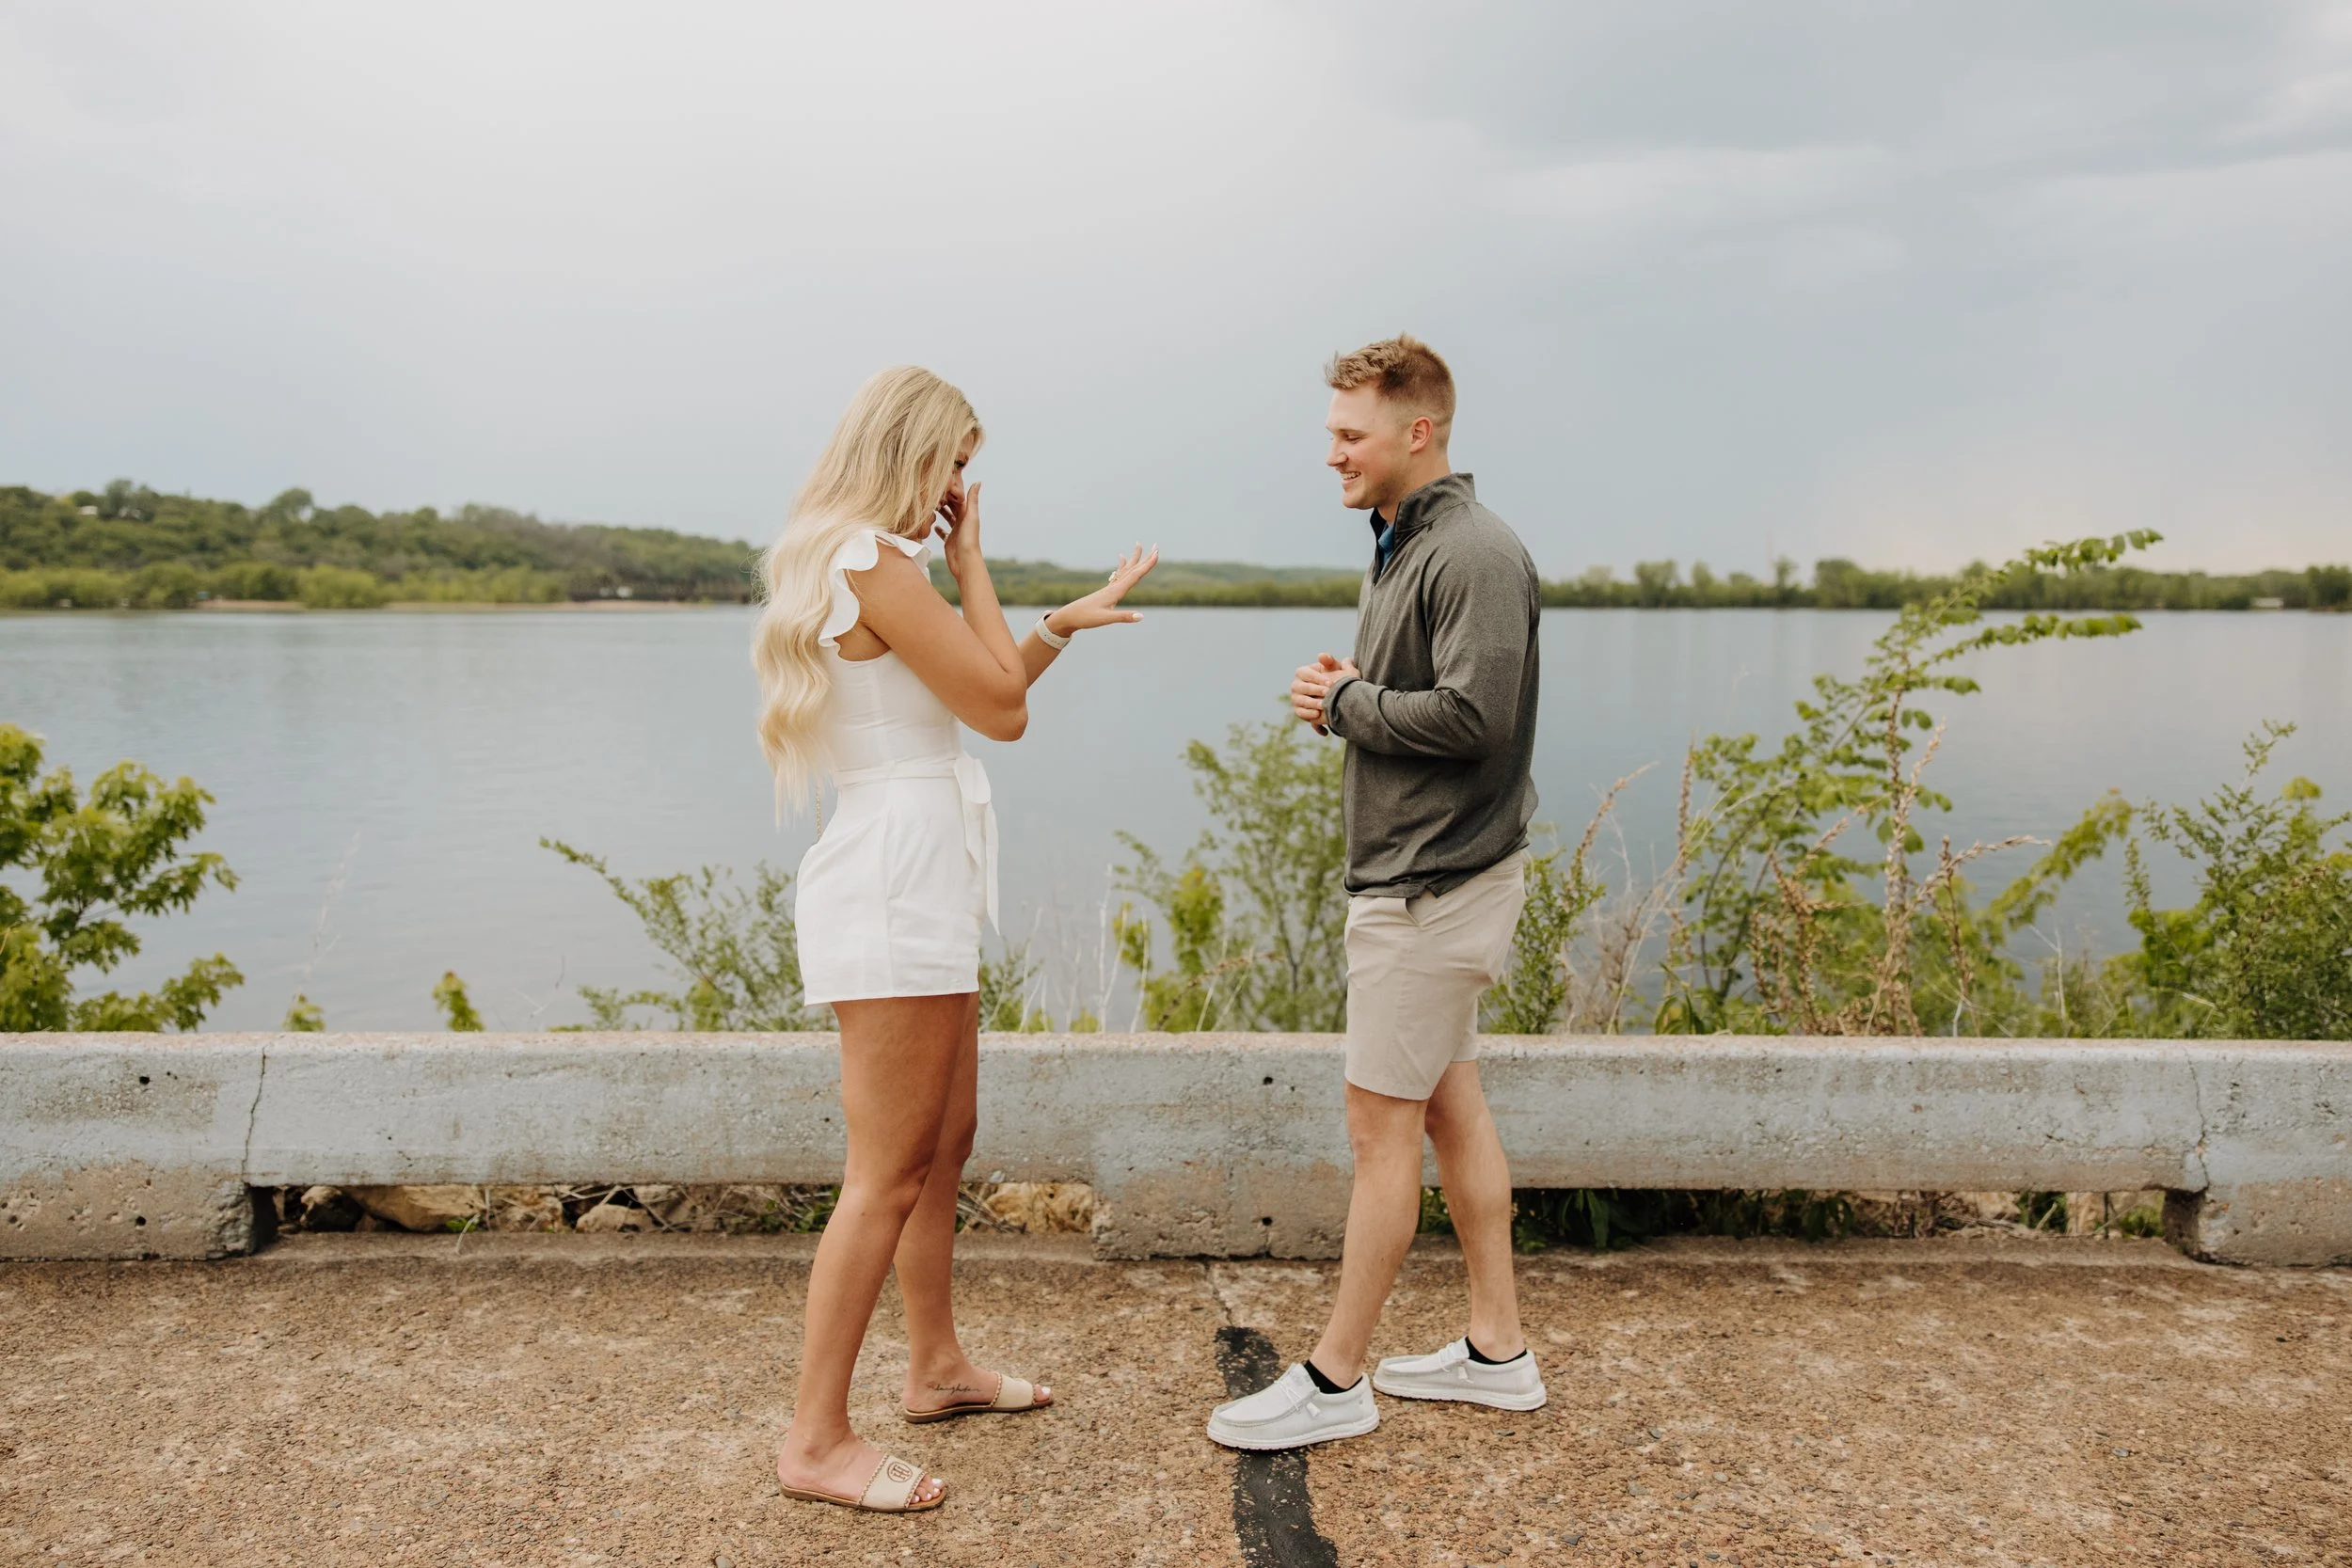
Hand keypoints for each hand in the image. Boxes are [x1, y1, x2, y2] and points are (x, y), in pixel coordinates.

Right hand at [937, 482, 984, 583]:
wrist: (965, 561)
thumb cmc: (969, 539)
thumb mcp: (971, 516)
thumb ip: (973, 500)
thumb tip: (978, 482)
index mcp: (967, 515)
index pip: (959, 499)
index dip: (951, 492)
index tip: (941, 482)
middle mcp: (962, 522)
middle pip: (952, 508)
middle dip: (944, 500)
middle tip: (931, 492)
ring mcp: (955, 531)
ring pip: (947, 518)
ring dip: (940, 512)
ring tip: (930, 505)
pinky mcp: (949, 541)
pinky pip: (943, 533)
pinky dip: (939, 528)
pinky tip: (933, 525)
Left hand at [1044, 543, 1159, 635]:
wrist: (1069, 616)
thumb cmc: (1086, 618)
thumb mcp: (1105, 619)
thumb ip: (1124, 617)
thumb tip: (1141, 616)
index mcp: (1116, 591)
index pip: (1135, 575)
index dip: (1147, 565)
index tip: (1157, 553)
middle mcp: (1114, 586)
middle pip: (1133, 569)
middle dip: (1145, 558)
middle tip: (1156, 546)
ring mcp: (1109, 588)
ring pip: (1126, 570)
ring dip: (1134, 558)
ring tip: (1139, 545)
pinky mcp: (1106, 591)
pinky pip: (1118, 575)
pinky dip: (1122, 565)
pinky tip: (1121, 558)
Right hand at [1290, 653, 1356, 729]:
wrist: (1338, 697)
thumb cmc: (1336, 678)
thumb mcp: (1335, 669)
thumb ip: (1329, 661)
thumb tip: (1321, 656)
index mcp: (1303, 672)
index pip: (1306, 674)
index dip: (1318, 678)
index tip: (1331, 683)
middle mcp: (1296, 685)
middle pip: (1300, 687)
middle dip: (1315, 690)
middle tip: (1328, 693)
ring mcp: (1296, 698)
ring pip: (1300, 700)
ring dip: (1312, 703)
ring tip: (1324, 705)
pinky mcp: (1299, 711)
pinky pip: (1300, 713)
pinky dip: (1308, 714)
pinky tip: (1318, 714)